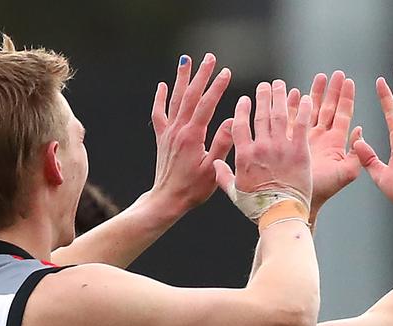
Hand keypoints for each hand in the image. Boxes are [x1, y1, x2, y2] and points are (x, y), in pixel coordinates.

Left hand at [150, 53, 233, 213]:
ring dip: (181, 78)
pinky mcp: (162, 138)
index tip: (226, 72)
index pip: (206, 105)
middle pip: (190, 96)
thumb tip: (233, 121)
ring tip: (186, 60)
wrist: (167, 199)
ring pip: (175, 99)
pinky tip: (163, 85)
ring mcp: (168, 133)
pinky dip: (160, 98)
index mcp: (193, 137)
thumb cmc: (193, 189)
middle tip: (210, 58)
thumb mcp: (212, 169)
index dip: (216, 87)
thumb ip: (222, 144)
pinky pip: (159, 113)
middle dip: (201, 75)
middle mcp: (178, 130)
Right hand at [214, 80, 312, 208]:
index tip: (245, 100)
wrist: (280, 214)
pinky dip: (302, 110)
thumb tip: (215, 164)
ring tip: (279, 85)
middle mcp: (261, 147)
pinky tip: (304, 98)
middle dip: (262, 96)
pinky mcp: (299, 151)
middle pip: (260, 114)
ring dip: (279, 96)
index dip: (242, 109)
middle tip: (265, 86)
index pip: (239, 125)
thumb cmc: (257, 207)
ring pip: (279, 114)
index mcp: (244, 155)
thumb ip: (223, 176)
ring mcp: (281, 148)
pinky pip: (300, 125)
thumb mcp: (235, 193)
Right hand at [286, 71, 361, 220]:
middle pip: (328, 108)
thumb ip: (357, 154)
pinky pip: (293, 118)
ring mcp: (306, 138)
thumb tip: (361, 131)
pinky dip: (294, 105)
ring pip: (311, 110)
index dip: (346, 97)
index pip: (342, 114)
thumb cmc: (324, 190)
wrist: (300, 201)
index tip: (348, 80)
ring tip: (319, 76)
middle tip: (336, 73)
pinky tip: (295, 92)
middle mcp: (322, 138)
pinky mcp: (291, 140)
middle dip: (332, 90)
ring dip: (315, 93)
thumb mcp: (346, 173)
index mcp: (336, 143)